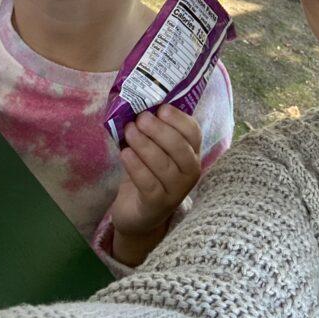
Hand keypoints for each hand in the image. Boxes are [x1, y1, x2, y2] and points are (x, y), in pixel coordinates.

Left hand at [109, 105, 201, 265]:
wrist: (138, 213)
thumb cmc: (148, 173)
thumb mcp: (154, 149)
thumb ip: (152, 130)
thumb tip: (139, 104)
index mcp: (192, 153)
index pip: (193, 132)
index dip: (178, 118)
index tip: (160, 107)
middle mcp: (190, 172)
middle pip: (180, 147)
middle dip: (159, 129)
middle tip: (140, 118)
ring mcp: (176, 190)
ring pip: (163, 164)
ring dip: (144, 144)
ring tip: (129, 131)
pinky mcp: (157, 204)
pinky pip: (148, 182)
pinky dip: (136, 165)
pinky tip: (125, 153)